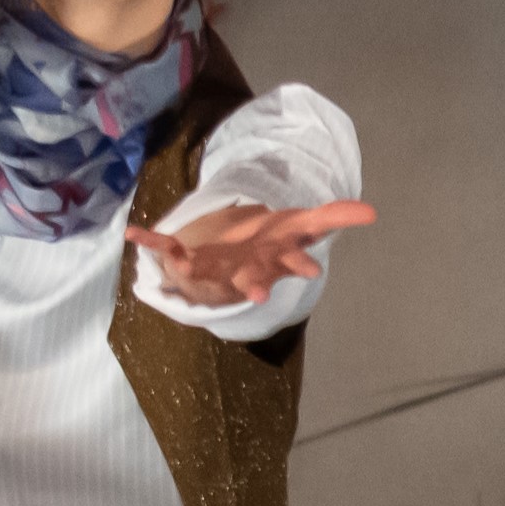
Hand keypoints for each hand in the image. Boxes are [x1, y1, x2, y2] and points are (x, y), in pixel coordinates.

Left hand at [123, 199, 375, 305]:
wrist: (228, 266)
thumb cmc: (268, 246)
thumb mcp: (302, 227)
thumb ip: (334, 218)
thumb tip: (372, 212)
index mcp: (273, 261)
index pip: (293, 265)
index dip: (301, 267)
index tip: (311, 270)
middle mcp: (244, 270)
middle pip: (251, 280)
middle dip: (255, 285)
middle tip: (259, 293)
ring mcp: (213, 267)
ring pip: (206, 271)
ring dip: (196, 269)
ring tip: (188, 267)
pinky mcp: (185, 258)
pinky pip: (164, 248)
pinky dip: (148, 240)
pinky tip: (132, 233)